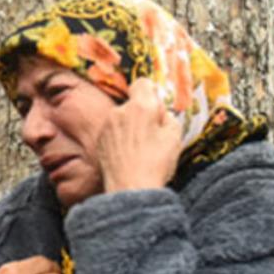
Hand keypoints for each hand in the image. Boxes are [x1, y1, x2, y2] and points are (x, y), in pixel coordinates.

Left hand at [97, 77, 182, 192]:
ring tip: (141, 149)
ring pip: (122, 118)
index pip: (142, 83)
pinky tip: (129, 155)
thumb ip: (168, 117)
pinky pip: (113, 132)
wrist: (130, 189)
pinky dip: (120, 139)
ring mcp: (107, 125)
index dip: (151, 92)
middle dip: (142, 113)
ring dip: (130, 127)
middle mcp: (120, 111)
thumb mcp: (174, 138)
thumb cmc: (155, 164)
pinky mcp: (100, 140)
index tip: (157, 106)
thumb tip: (162, 113)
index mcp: (141, 107)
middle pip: (132, 103)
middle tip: (153, 134)